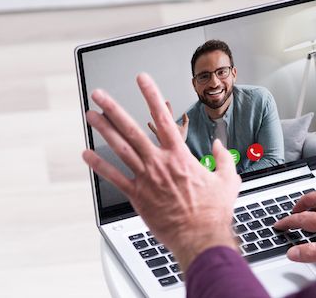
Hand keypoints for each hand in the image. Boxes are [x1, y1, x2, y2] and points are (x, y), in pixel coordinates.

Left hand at [82, 73, 241, 270]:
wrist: (200, 237)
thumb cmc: (213, 212)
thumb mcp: (228, 180)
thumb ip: (224, 158)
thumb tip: (219, 145)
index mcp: (180, 156)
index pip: (163, 118)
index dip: (151, 95)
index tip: (142, 79)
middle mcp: (159, 163)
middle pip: (132, 129)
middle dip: (114, 109)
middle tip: (100, 94)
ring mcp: (146, 179)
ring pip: (120, 148)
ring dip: (103, 130)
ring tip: (91, 115)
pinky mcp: (137, 196)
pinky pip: (114, 178)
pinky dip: (99, 165)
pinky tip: (87, 154)